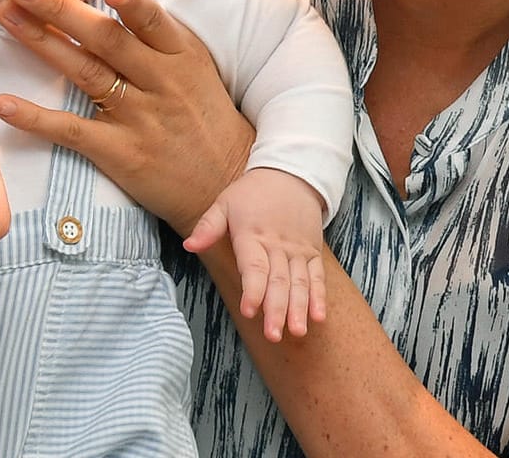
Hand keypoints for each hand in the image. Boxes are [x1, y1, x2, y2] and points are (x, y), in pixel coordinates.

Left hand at [0, 0, 252, 232]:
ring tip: (7, 17)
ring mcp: (139, 118)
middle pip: (106, 40)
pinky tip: (4, 104)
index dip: (134, 5)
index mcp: (181, 55)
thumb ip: (157, 36)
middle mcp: (161, 81)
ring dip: (41, 42)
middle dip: (61, 8)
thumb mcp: (195, 68)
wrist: (226, 182)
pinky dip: (36, 118)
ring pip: (85, 72)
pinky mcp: (120, 152)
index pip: (155, 23)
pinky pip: (72, 131)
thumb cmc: (204, 116)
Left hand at [185, 167, 327, 340]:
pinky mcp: (312, 253)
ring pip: (299, 283)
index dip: (253, 290)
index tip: (249, 311)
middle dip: (276, 310)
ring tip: (297, 332)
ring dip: (298, 309)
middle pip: (278, 281)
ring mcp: (297, 250)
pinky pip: (317, 277)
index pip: (254, 267)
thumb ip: (207, 227)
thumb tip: (189, 246)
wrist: (290, 175)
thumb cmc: (251, 192)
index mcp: (252, 235)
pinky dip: (319, 297)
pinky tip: (318, 317)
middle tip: (273, 334)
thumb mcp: (224, 202)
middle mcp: (277, 246)